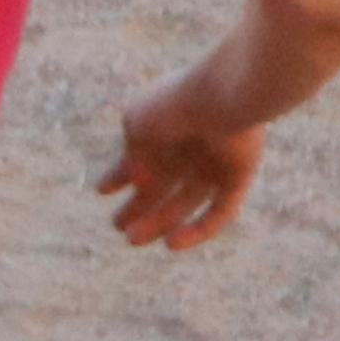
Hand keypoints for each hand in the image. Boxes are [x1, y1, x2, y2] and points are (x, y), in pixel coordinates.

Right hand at [95, 78, 266, 249]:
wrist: (222, 97)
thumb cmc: (174, 105)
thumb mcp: (137, 121)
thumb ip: (131, 145)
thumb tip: (131, 173)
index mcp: (165, 127)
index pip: (141, 156)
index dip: (120, 175)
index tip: (101, 189)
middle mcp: (191, 147)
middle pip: (165, 184)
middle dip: (140, 207)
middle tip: (118, 226)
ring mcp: (215, 162)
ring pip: (187, 202)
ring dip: (160, 223)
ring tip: (131, 239)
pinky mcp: (238, 176)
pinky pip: (221, 212)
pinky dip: (198, 231)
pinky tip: (172, 243)